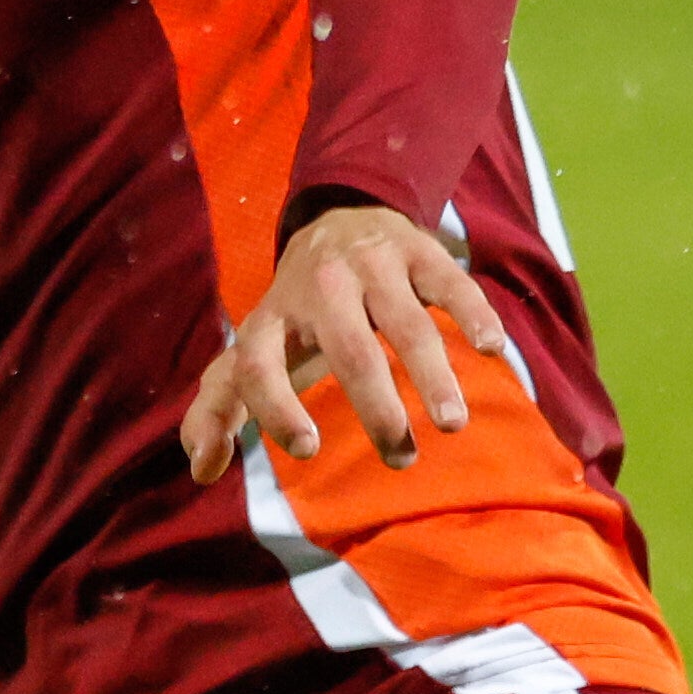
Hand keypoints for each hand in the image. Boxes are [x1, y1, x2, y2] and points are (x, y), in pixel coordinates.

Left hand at [181, 203, 518, 485]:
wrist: (336, 221)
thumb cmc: (296, 313)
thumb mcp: (250, 350)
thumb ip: (218, 408)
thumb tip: (200, 472)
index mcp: (270, 320)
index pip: (258, 366)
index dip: (276, 408)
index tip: (307, 449)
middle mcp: (319, 289)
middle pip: (349, 352)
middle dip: (376, 408)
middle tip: (401, 457)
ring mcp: (372, 266)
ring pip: (408, 325)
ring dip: (433, 377)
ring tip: (451, 424)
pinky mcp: (420, 251)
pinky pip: (452, 286)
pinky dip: (473, 316)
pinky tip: (492, 351)